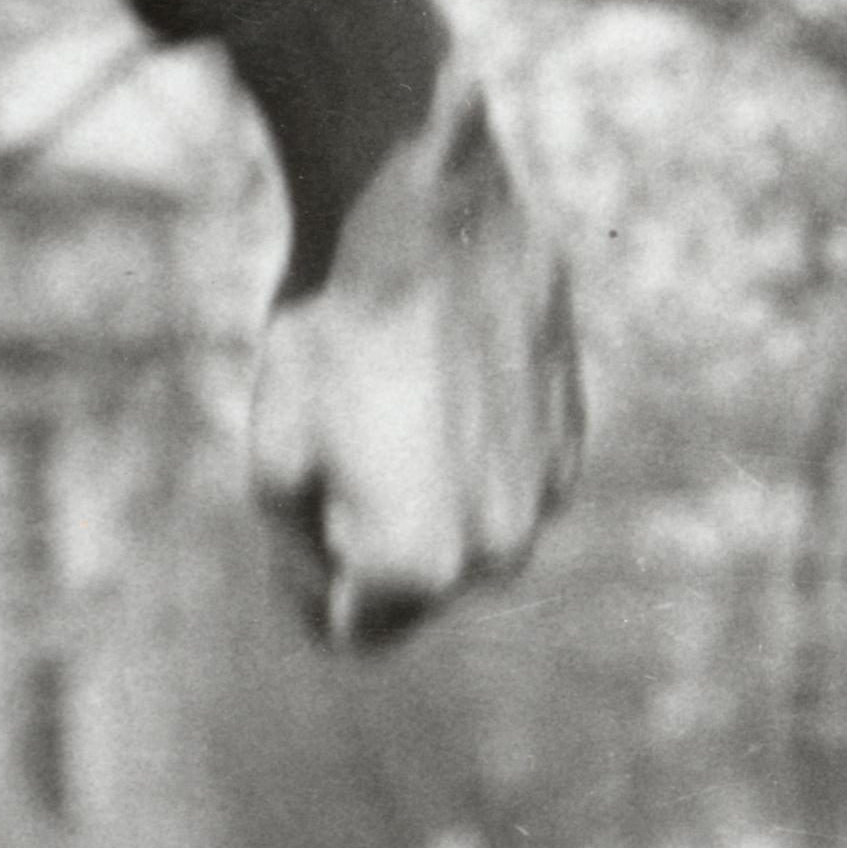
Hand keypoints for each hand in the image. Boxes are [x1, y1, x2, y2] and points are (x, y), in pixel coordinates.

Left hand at [244, 72, 584, 651]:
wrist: (419, 213)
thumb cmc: (328, 340)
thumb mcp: (272, 466)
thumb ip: (304, 562)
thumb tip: (338, 603)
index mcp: (418, 568)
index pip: (351, 635)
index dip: (309, 582)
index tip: (298, 507)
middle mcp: (500, 549)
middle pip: (417, 587)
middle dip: (374, 540)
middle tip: (344, 439)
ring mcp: (549, 491)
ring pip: (470, 529)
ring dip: (430, 492)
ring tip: (395, 398)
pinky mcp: (574, 432)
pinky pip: (510, 471)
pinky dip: (476, 444)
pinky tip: (444, 371)